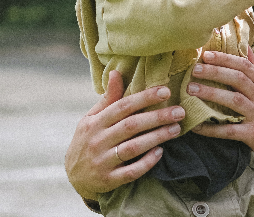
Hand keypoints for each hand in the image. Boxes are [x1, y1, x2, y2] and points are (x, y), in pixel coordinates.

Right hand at [65, 70, 184, 199]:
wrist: (73, 176)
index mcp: (95, 122)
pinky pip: (130, 171)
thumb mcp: (91, 118)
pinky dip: (146, 163)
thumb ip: (108, 99)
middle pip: (131, 126)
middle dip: (157, 117)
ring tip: (176, 129)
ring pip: (133, 148)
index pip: (122, 106)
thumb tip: (116, 72)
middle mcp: (97, 140)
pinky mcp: (108, 180)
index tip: (165, 91)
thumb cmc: (87, 140)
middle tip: (179, 112)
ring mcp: (103, 161)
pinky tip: (160, 153)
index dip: (144, 98)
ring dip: (156, 138)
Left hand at [187, 49, 253, 180]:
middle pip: (238, 78)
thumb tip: (245, 47)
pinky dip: (212, 129)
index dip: (225, 58)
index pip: (245, 66)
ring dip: (211, 93)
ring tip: (191, 90)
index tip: (206, 54)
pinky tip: (196, 126)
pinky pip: (230, 130)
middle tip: (195, 69)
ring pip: (234, 100)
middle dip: (215, 71)